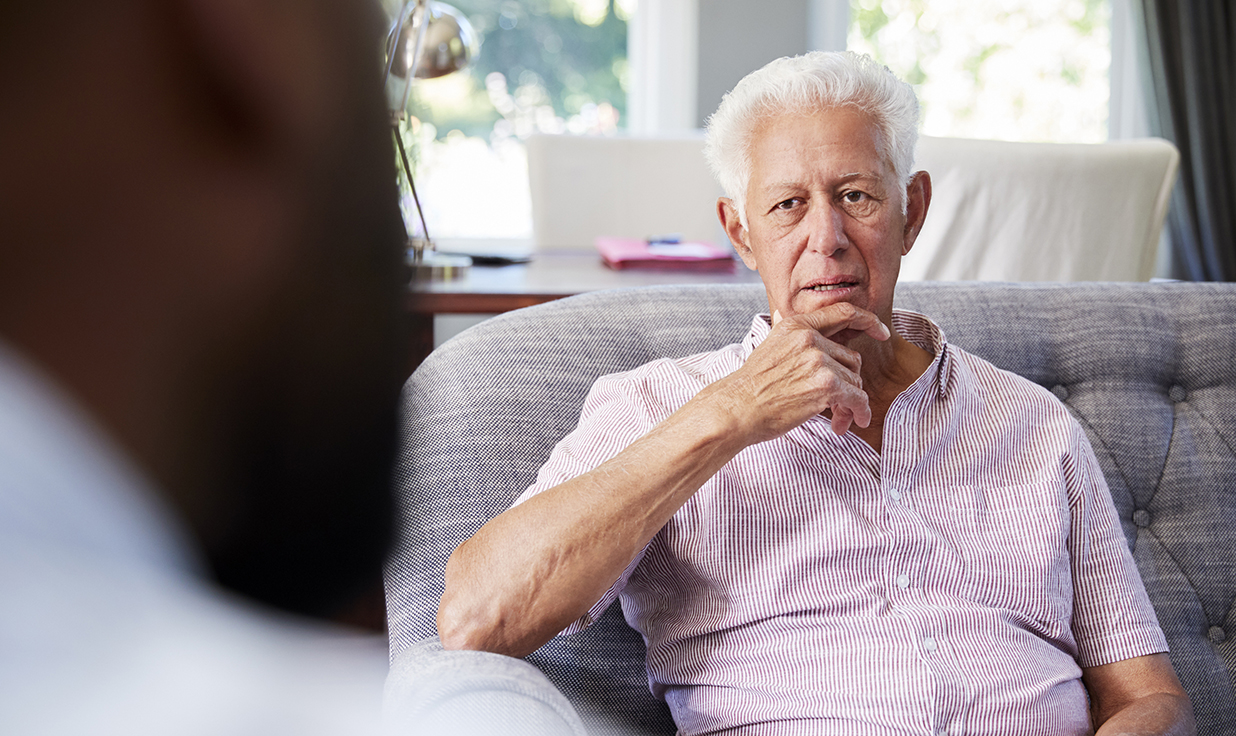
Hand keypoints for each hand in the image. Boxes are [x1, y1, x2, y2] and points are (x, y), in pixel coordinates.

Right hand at [702, 303, 889, 442]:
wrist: (738, 408)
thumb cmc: (752, 386)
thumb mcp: (769, 346)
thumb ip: (788, 333)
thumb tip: (789, 316)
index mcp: (797, 326)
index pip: (842, 313)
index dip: (868, 320)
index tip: (881, 330)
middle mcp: (810, 339)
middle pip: (851, 358)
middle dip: (848, 383)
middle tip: (839, 404)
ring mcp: (819, 361)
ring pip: (854, 381)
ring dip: (849, 403)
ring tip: (837, 419)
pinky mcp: (826, 385)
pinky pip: (856, 398)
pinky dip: (857, 412)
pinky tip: (847, 423)